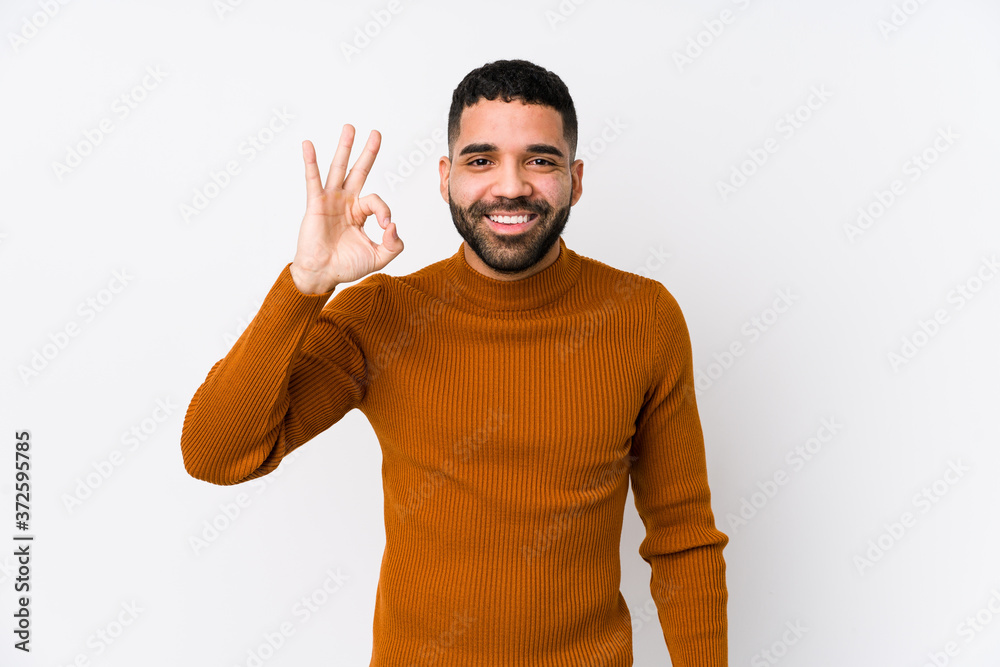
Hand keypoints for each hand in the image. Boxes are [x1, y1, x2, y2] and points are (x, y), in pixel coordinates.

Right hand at [290, 124, 402, 293]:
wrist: (323, 274)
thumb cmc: (346, 266)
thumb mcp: (379, 257)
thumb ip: (394, 244)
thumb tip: (394, 225)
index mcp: (360, 212)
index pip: (377, 202)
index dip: (385, 212)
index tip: (386, 228)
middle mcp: (346, 202)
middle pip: (359, 171)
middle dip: (368, 152)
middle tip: (376, 133)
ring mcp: (330, 200)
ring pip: (339, 169)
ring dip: (345, 148)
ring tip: (350, 127)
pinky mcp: (316, 204)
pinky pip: (313, 179)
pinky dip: (311, 162)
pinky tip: (308, 145)